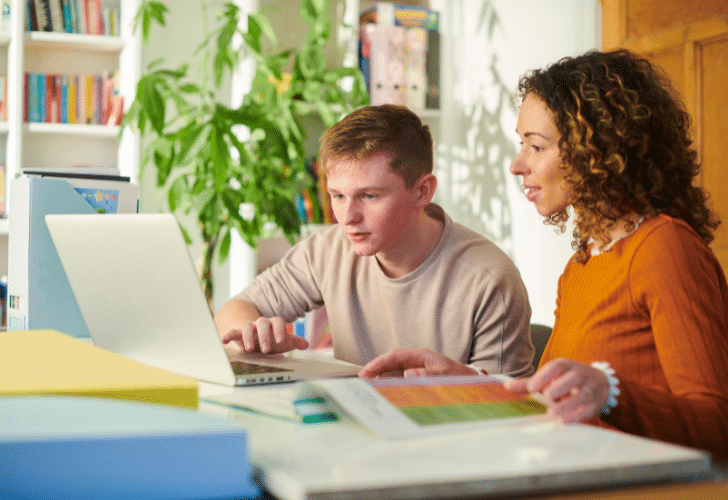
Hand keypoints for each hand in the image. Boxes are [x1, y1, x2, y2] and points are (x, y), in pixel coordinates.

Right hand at [221, 316, 308, 353]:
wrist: (256, 339)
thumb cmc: (272, 341)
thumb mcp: (284, 343)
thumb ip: (294, 341)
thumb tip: (306, 344)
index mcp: (273, 323)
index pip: (277, 321)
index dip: (279, 330)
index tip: (281, 340)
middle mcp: (261, 323)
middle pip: (262, 323)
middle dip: (264, 336)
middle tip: (266, 349)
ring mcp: (249, 327)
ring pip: (247, 327)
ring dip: (248, 337)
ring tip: (248, 349)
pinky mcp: (238, 333)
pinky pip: (232, 332)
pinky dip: (228, 335)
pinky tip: (224, 340)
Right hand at [358, 348, 480, 377]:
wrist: (473, 384)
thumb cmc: (460, 378)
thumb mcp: (444, 376)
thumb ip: (426, 376)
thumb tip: (407, 374)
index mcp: (421, 355)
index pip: (395, 356)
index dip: (379, 363)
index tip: (367, 372)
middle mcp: (416, 361)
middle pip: (391, 363)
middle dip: (376, 371)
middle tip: (362, 381)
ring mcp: (416, 370)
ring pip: (393, 372)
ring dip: (381, 378)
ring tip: (368, 387)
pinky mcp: (418, 379)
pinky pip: (400, 380)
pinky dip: (390, 384)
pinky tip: (383, 391)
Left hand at [503, 358, 608, 422]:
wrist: (599, 382)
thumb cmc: (567, 380)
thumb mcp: (550, 378)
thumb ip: (530, 383)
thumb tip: (507, 386)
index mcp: (566, 366)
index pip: (557, 367)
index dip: (544, 376)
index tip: (531, 388)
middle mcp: (580, 374)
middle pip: (573, 377)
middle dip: (560, 386)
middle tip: (547, 396)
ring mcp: (590, 389)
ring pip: (583, 394)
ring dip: (568, 404)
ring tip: (551, 414)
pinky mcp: (596, 404)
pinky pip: (588, 409)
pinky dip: (576, 416)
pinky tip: (563, 422)